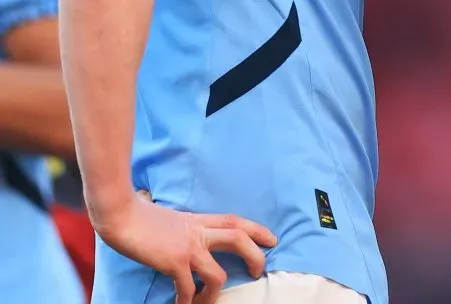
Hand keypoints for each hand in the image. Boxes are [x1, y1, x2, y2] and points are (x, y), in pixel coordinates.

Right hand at [94, 191, 276, 303]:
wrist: (121, 214)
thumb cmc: (139, 216)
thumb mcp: (170, 220)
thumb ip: (183, 229)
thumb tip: (185, 239)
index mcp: (197, 220)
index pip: (234, 221)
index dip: (256, 229)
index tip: (272, 238)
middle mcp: (197, 232)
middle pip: (237, 238)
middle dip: (255, 255)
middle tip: (260, 271)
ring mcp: (187, 247)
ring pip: (218, 273)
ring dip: (215, 293)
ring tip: (207, 302)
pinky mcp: (173, 261)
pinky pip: (188, 289)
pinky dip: (187, 302)